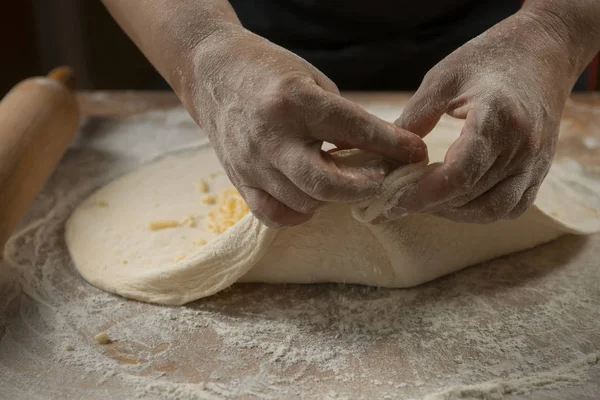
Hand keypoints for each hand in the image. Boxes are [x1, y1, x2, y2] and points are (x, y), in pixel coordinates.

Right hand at [180, 26, 426, 226]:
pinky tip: (310, 196)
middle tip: (379, 179)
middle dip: (363, 187)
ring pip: (303, 203)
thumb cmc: (270, 72)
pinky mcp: (239, 181)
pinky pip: (274, 216)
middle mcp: (270, 136)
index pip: (353, 130)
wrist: (213, 74)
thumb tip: (384, 151)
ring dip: (332, 197)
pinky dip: (300, 212)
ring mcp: (251, 163)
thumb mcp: (313, 81)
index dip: (392, 145)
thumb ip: (343, 119)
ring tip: (341, 178)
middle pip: (325, 184)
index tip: (416, 153)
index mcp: (294, 101)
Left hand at [390, 11, 578, 223]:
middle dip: (431, 205)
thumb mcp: (443, 78)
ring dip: (454, 212)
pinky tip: (456, 201)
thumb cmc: (488, 59)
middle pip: (471, 195)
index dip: (423, 195)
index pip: (459, 175)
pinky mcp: (540, 169)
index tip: (393, 202)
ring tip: (425, 201)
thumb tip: (385, 156)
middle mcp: (522, 146)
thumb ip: (414, 118)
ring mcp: (535, 161)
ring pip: (493, 209)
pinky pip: (512, 206)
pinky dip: (480, 211)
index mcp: (497, 119)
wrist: (543, 51)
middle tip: (398, 200)